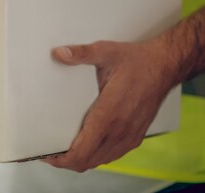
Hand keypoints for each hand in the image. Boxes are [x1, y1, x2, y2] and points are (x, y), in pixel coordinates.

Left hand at [44, 38, 177, 171]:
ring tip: (64, 151)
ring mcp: (129, 135)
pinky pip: (112, 155)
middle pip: (88, 160)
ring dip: (81, 160)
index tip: (48, 156)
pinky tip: (86, 147)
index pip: (83, 150)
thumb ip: (81, 53)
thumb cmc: (137, 61)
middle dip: (66, 162)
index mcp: (110, 113)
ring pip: (100, 160)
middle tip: (50, 153)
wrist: (165, 66)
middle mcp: (120, 129)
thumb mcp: (106, 52)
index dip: (63, 159)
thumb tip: (59, 54)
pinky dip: (96, 156)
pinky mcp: (135, 135)